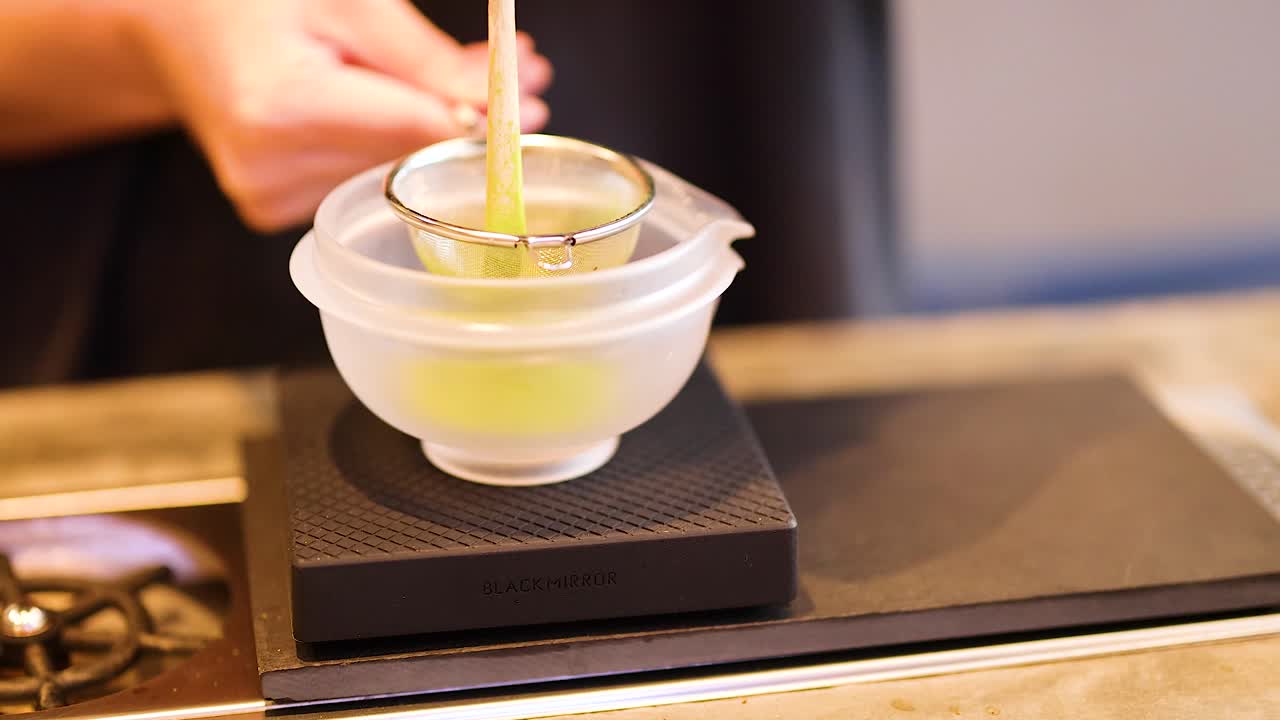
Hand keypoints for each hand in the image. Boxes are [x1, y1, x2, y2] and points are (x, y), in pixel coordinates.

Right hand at [126, 0, 551, 231]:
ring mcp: (268, 198)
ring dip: (436, 133)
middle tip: (526, 79)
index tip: (530, 100)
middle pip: (410, 158)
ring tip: (466, 82)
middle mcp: (270, 167)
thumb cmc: (250, 2)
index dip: (480, 120)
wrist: (170, 28)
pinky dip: (394, 149)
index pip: (415, 132)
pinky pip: (362, 182)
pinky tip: (407, 110)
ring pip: (393, 174)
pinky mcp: (271, 210)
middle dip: (469, 119)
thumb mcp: (344, 1)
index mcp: (282, 108)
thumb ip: (422, 57)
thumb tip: (503, 101)